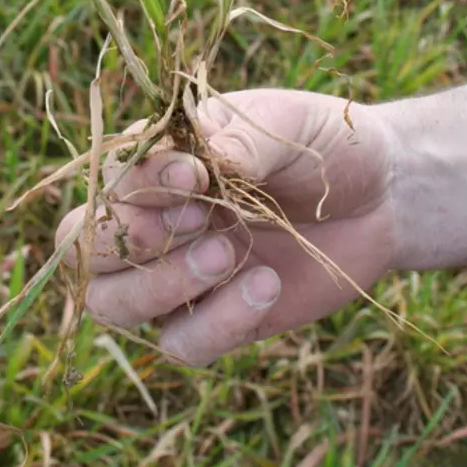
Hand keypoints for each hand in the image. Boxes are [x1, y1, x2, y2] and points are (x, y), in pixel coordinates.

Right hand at [56, 89, 396, 365]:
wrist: (383, 194)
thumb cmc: (323, 144)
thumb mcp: (287, 124)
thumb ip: (240, 139)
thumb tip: (204, 157)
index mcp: (158, 160)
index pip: (105, 181)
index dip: (137, 185)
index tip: (196, 174)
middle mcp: (154, 218)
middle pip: (84, 251)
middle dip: (131, 241)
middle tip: (202, 220)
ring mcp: (179, 273)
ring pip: (115, 306)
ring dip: (162, 286)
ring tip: (230, 255)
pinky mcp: (217, 319)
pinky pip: (182, 343)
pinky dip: (216, 323)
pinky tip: (267, 285)